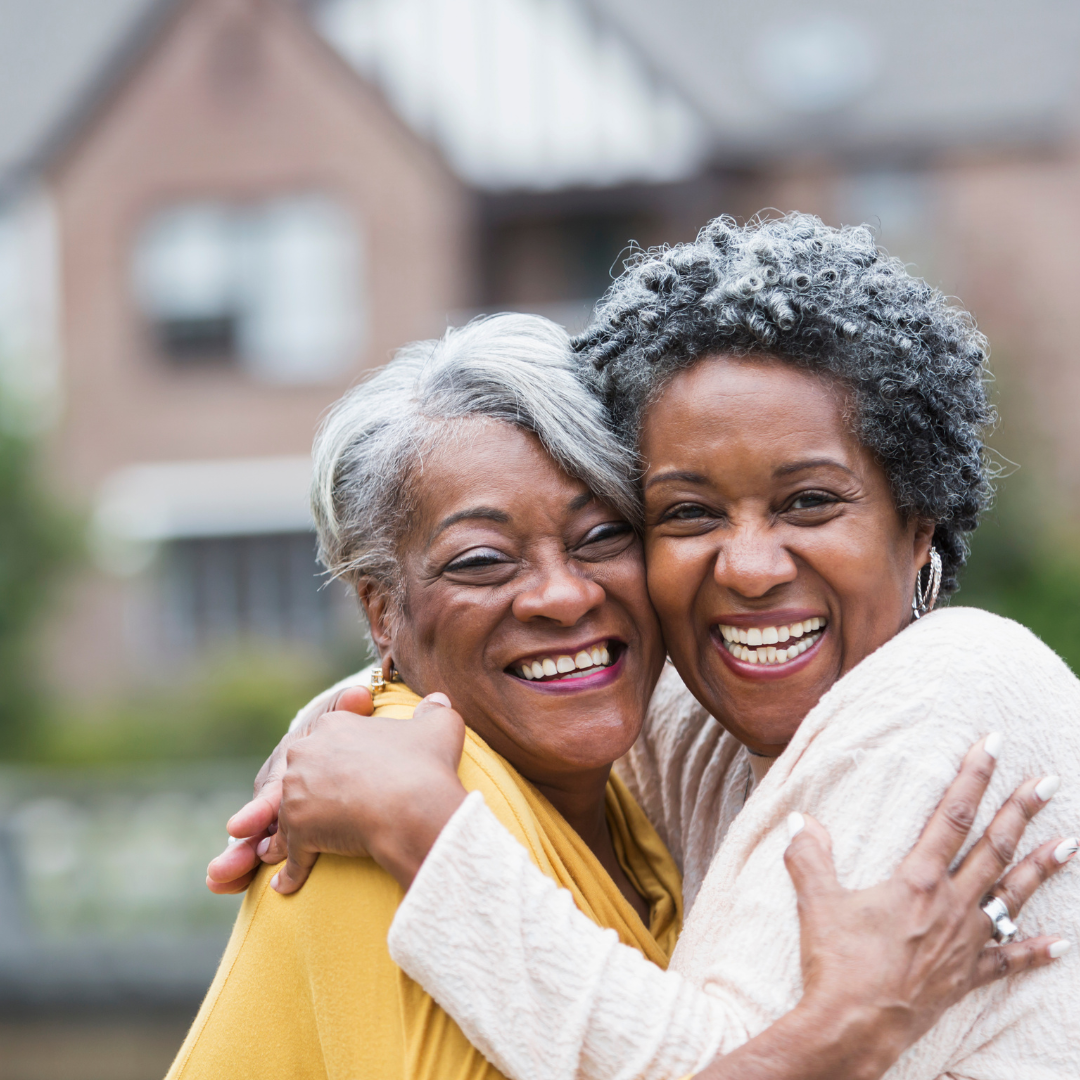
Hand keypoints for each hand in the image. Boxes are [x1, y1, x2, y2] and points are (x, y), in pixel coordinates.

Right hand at [205, 684, 373, 893]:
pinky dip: (241, 870)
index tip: (242, 826)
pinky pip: (262, 850)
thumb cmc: (339, 729)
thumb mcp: (343, 715)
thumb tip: (359, 697)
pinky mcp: (284, 829)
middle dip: (242, 843)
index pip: (274, 789)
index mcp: (288, 762)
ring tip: (217, 879)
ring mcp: (276, 810)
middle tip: (221, 866)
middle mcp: (276, 787)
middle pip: (257, 819)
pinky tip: (222, 885)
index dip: (260, 809)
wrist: (338, 744)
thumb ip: (348, 707)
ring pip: (252, 837)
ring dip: (235, 858)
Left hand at [267, 693, 467, 894]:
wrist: (413, 808)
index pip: (330, 740)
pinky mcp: (298, 831)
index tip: (353, 777)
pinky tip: (288, 886)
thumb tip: (438, 700)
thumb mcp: (441, 726)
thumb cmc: (425, 766)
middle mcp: (307, 754)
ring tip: (308, 852)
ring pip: (292, 816)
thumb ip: (435, 710)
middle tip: (331, 814)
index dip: (342, 760)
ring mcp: (296, 793)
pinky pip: (291, 855)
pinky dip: (291, 871)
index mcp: (334, 725)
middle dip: (312, 794)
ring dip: (296, 835)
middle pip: (304, 775)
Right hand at [775, 734, 1072, 1078]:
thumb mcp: (817, 900)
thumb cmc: (837, 961)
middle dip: (1021, 811)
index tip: (993, 746)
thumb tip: (799, 820)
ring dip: (1042, 869)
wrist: (854, 1026)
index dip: (973, 777)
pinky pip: (1009, 961)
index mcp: (917, 881)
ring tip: (1070, 844)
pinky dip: (1036, 951)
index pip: (951, 816)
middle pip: (994, 849)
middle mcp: (951, 906)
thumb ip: (809, 855)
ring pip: (1012, 897)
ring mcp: (965, 943)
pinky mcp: (966, 978)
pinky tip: (1062, 943)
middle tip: (1048, 782)